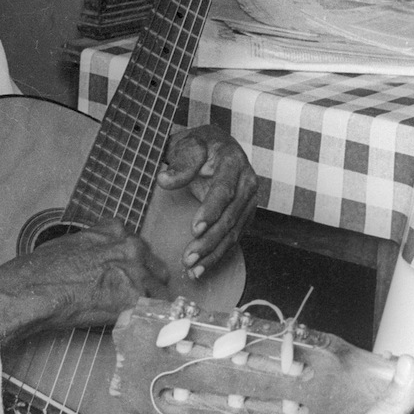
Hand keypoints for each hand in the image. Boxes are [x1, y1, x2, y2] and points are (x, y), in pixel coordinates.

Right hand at [0, 218, 168, 344]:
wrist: (31, 292)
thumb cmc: (39, 271)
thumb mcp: (70, 244)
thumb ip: (93, 248)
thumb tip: (96, 262)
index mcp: (113, 230)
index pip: (137, 246)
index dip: (132, 264)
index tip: (126, 275)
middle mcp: (130, 246)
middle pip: (154, 265)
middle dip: (146, 280)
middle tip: (132, 297)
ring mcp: (135, 272)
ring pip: (159, 289)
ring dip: (148, 301)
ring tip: (132, 315)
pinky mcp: (134, 298)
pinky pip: (155, 310)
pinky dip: (147, 319)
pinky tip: (135, 325)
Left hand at [160, 124, 258, 277]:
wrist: (213, 147)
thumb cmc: (198, 146)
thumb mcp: (187, 144)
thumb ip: (180, 162)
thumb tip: (165, 179)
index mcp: (234, 161)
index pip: (225, 190)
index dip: (211, 210)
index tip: (194, 229)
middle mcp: (247, 181)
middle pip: (231, 216)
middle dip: (210, 240)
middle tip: (189, 257)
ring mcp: (248, 200)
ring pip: (234, 231)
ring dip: (213, 253)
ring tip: (193, 269)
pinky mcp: (244, 214)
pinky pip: (233, 237)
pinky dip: (218, 255)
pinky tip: (202, 268)